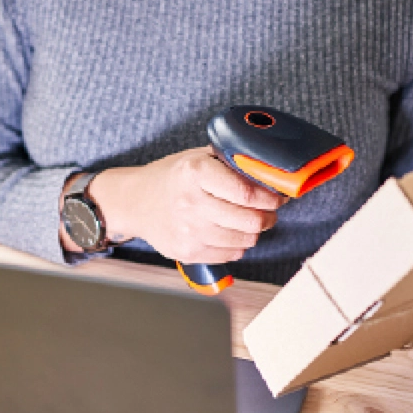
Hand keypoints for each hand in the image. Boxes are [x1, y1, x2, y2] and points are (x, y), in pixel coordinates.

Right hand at [83, 147, 281, 263]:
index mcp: (195, 172)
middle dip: (268, 216)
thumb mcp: (197, 157)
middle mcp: (191, 202)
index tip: (277, 196)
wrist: (135, 202)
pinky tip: (230, 233)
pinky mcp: (188, 252)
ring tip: (249, 221)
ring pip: (245, 240)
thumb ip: (230, 161)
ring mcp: (189, 231)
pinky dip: (238, 244)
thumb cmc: (172, 178)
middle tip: (269, 211)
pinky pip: (231, 254)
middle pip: (251, 220)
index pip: (247, 192)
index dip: (270, 197)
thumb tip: (268, 170)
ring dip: (254, 231)